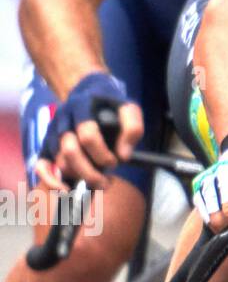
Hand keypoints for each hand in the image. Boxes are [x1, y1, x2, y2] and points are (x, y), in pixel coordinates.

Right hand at [35, 72, 143, 190]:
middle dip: (89, 171)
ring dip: (79, 176)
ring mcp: (53, 133)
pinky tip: (67, 189)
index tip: (116, 161)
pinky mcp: (47, 145)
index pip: (87, 134)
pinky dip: (51, 181)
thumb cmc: (110, 104)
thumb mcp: (128, 108)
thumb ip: (132, 128)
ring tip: (98, 182)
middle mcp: (63, 120)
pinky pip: (41, 165)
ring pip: (59, 161)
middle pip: (70, 151)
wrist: (89, 91)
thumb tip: (124, 155)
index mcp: (82, 107)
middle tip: (107, 181)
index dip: (102, 153)